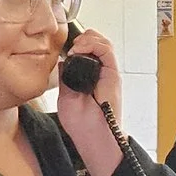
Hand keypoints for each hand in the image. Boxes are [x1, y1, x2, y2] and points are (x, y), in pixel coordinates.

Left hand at [56, 29, 124, 175]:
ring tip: (76, 47)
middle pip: (96, 42)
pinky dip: (94, 45)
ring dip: (88, 39)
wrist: (93, 138)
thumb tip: (62, 62)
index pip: (87, 51)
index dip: (77, 44)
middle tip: (71, 46)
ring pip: (103, 42)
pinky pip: (107, 51)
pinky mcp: (113, 75)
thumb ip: (65, 79)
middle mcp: (101, 73)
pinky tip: (80, 50)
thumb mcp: (65, 96)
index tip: (64, 50)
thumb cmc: (83, 125)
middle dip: (83, 38)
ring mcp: (108, 73)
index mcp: (89, 77)